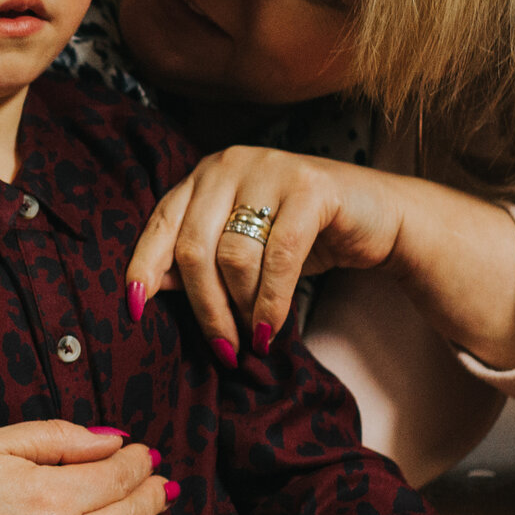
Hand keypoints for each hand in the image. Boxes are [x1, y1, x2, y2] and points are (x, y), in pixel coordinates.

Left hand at [124, 146, 514, 370]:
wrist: (379, 217)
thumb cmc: (301, 235)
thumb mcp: (243, 246)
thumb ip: (198, 259)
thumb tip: (148, 290)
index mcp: (205, 176)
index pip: (159, 223)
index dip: (143, 267)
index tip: (135, 311)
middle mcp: (229, 164)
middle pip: (193, 247)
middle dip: (204, 308)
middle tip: (221, 349)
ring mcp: (269, 170)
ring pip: (233, 256)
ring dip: (242, 309)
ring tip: (253, 338)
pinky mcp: (310, 187)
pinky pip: (278, 257)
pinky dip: (272, 302)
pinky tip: (272, 329)